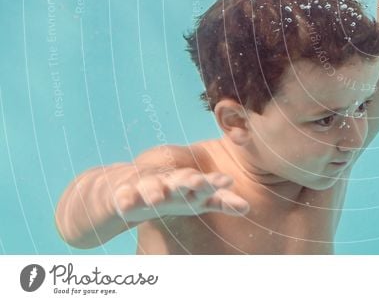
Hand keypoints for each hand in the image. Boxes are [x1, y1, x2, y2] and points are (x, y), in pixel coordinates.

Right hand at [112, 168, 249, 223]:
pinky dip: (124, 199)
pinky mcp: (123, 192)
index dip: (215, 182)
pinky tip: (124, 203)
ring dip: (154, 191)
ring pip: (151, 186)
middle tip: (197, 181)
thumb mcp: (195, 200)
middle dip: (189, 181)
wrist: (127, 187)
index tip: (228, 181)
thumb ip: (220, 202)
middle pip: (180, 180)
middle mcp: (169, 183)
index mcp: (188, 185)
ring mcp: (146, 186)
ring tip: (157, 198)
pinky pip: (123, 196)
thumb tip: (247, 207)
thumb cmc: (171, 195)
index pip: (204, 183)